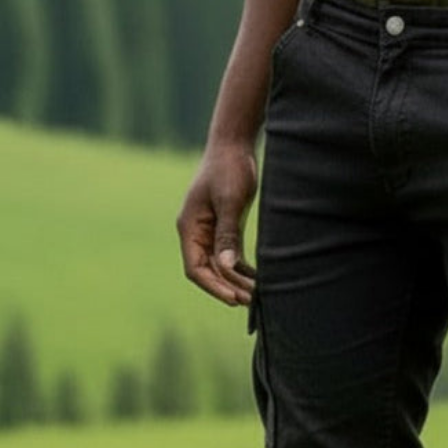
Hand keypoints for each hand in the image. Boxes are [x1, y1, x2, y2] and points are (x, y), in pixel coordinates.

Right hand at [176, 145, 257, 305]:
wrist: (234, 145)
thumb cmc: (229, 168)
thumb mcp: (230, 202)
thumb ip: (227, 235)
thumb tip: (226, 267)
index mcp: (189, 227)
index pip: (195, 268)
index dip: (213, 286)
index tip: (233, 298)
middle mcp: (196, 233)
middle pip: (208, 271)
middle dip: (228, 288)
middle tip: (251, 302)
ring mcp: (210, 232)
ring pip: (220, 267)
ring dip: (236, 282)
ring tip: (257, 296)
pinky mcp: (225, 229)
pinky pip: (231, 257)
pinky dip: (242, 270)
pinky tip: (258, 281)